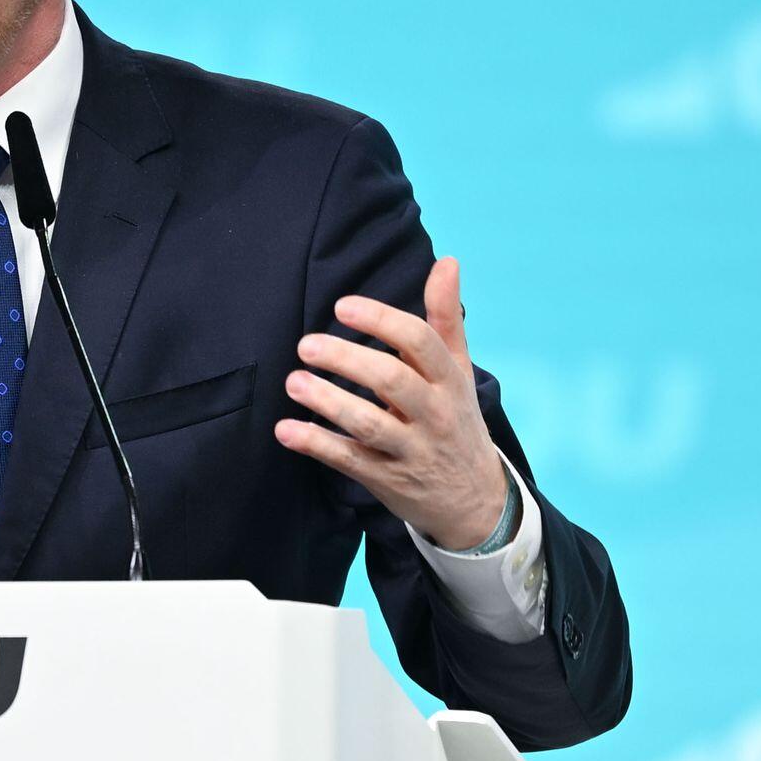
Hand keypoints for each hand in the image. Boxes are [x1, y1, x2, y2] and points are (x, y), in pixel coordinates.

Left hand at [273, 257, 506, 548]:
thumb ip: (445, 316)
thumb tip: (446, 261)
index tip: (342, 306)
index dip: (380, 320)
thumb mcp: (458, 369)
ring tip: (293, 382)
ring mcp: (410, 450)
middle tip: (305, 345)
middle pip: (391, 381)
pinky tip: (285, 430)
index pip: (420, 342)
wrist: (475, 499)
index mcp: (449, 379)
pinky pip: (350, 460)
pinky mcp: (387, 479)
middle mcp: (434, 414)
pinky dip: (316, 445)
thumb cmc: (456, 418)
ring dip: (327, 402)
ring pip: (369, 424)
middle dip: (346, 360)